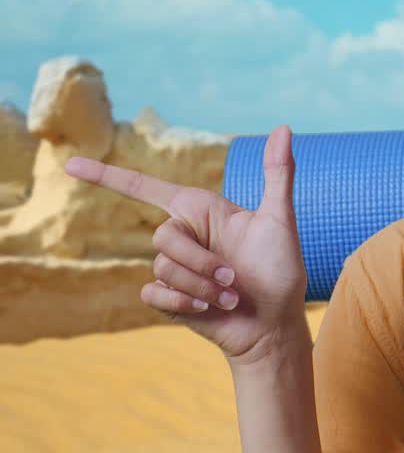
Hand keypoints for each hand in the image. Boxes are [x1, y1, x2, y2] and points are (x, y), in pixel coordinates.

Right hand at [65, 125, 307, 366]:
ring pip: (162, 268)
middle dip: (201, 262)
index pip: (146, 189)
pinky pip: (153, 293)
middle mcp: (183, 236)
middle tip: (234, 278)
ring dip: (201, 286)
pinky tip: (207, 309)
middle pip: (162, 238)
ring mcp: (174, 268)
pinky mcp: (168, 298)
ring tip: (231, 297)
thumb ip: (277, 174)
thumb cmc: (282, 271)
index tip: (69, 166)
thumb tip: (283, 128)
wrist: (274, 324)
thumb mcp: (280, 220)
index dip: (107, 176)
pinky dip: (183, 302)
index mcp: (200, 211)